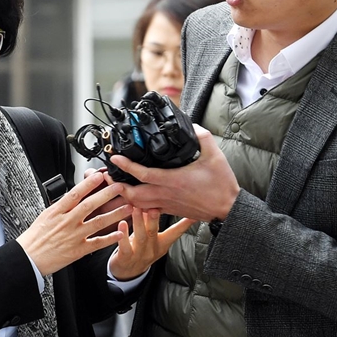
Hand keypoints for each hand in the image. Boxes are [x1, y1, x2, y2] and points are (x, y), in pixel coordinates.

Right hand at [17, 171, 132, 275]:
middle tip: (120, 187)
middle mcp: (67, 222)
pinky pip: (97, 243)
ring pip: (98, 222)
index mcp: (57, 211)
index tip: (100, 175)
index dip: (89, 184)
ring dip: (115, 214)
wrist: (29, 257)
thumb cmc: (35, 237)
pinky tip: (121, 233)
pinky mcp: (78, 250)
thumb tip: (74, 195)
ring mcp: (74, 236)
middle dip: (107, 194)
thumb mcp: (46, 215)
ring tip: (128, 207)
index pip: (75, 193)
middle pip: (90, 205)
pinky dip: (110, 238)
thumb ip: (61, 206)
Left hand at [107, 125, 239, 221]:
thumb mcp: (214, 154)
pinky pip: (147, 210)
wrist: (228, 208)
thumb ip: (202, 137)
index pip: (142, 174)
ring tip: (116, 185)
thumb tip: (192, 126)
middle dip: (117, 186)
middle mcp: (166, 194)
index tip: (115, 157)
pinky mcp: (170, 210)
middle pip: (133, 195)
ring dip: (124, 196)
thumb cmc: (221, 184)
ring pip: (137, 205)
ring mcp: (167, 204)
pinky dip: (137, 204)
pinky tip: (133, 197)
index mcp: (173, 180)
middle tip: (108, 175)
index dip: (125, 165)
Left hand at [109, 208, 196, 280]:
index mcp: (161, 243)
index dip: (185, 224)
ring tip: (136, 209)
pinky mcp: (125, 258)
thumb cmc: (141, 250)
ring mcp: (139, 254)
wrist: (129, 273)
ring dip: (139, 223)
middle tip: (155, 207)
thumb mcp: (151, 238)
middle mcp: (152, 249)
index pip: (175, 233)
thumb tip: (157, 202)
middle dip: (155, 219)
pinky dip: (123, 237)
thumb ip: (153, 222)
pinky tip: (122, 224)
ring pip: (141, 238)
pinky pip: (125, 247)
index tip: (194, 215)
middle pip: (154, 232)